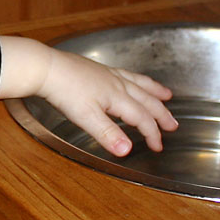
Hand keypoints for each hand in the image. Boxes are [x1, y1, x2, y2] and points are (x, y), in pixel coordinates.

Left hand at [0, 36, 176, 155]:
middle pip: (146, 100)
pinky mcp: (97, 69)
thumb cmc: (64, 91)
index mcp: (117, 97)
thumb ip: (107, 134)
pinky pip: (125, 73)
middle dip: (161, 114)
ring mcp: (107, 74)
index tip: (158, 146)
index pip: (141, 118)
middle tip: (173, 125)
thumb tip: (126, 151)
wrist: (46, 68)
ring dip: (154, 92)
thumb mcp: (86, 117)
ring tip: (167, 95)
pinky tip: (131, 79)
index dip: (152, 133)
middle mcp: (117, 84)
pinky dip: (136, 78)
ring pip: (138, 84)